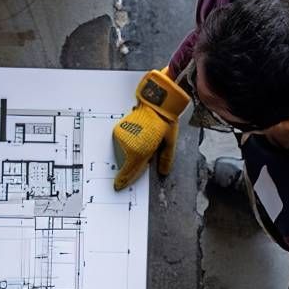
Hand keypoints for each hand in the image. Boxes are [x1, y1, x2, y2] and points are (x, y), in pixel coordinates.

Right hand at [112, 69, 189, 190]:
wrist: (155, 103)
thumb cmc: (164, 121)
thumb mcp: (170, 143)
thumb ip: (166, 159)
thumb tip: (163, 171)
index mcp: (140, 150)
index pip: (130, 170)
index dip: (124, 180)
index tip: (118, 186)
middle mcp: (128, 144)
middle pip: (127, 162)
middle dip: (135, 162)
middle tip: (148, 153)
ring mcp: (122, 136)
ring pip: (123, 153)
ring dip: (131, 153)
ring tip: (146, 141)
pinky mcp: (119, 130)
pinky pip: (122, 143)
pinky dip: (128, 145)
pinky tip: (139, 137)